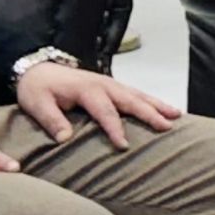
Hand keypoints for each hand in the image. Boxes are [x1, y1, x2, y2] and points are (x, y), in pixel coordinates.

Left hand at [14, 59, 180, 151]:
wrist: (37, 68)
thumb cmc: (38, 89)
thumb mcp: (37, 104)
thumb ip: (51, 120)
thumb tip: (65, 138)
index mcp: (87, 90)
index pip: (105, 112)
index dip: (115, 129)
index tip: (124, 145)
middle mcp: (104, 85)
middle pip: (131, 100)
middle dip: (150, 113)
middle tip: (167, 126)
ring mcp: (110, 83)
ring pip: (138, 95)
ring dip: (157, 105)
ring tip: (176, 115)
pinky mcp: (112, 85)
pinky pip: (136, 93)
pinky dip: (151, 101)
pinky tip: (164, 108)